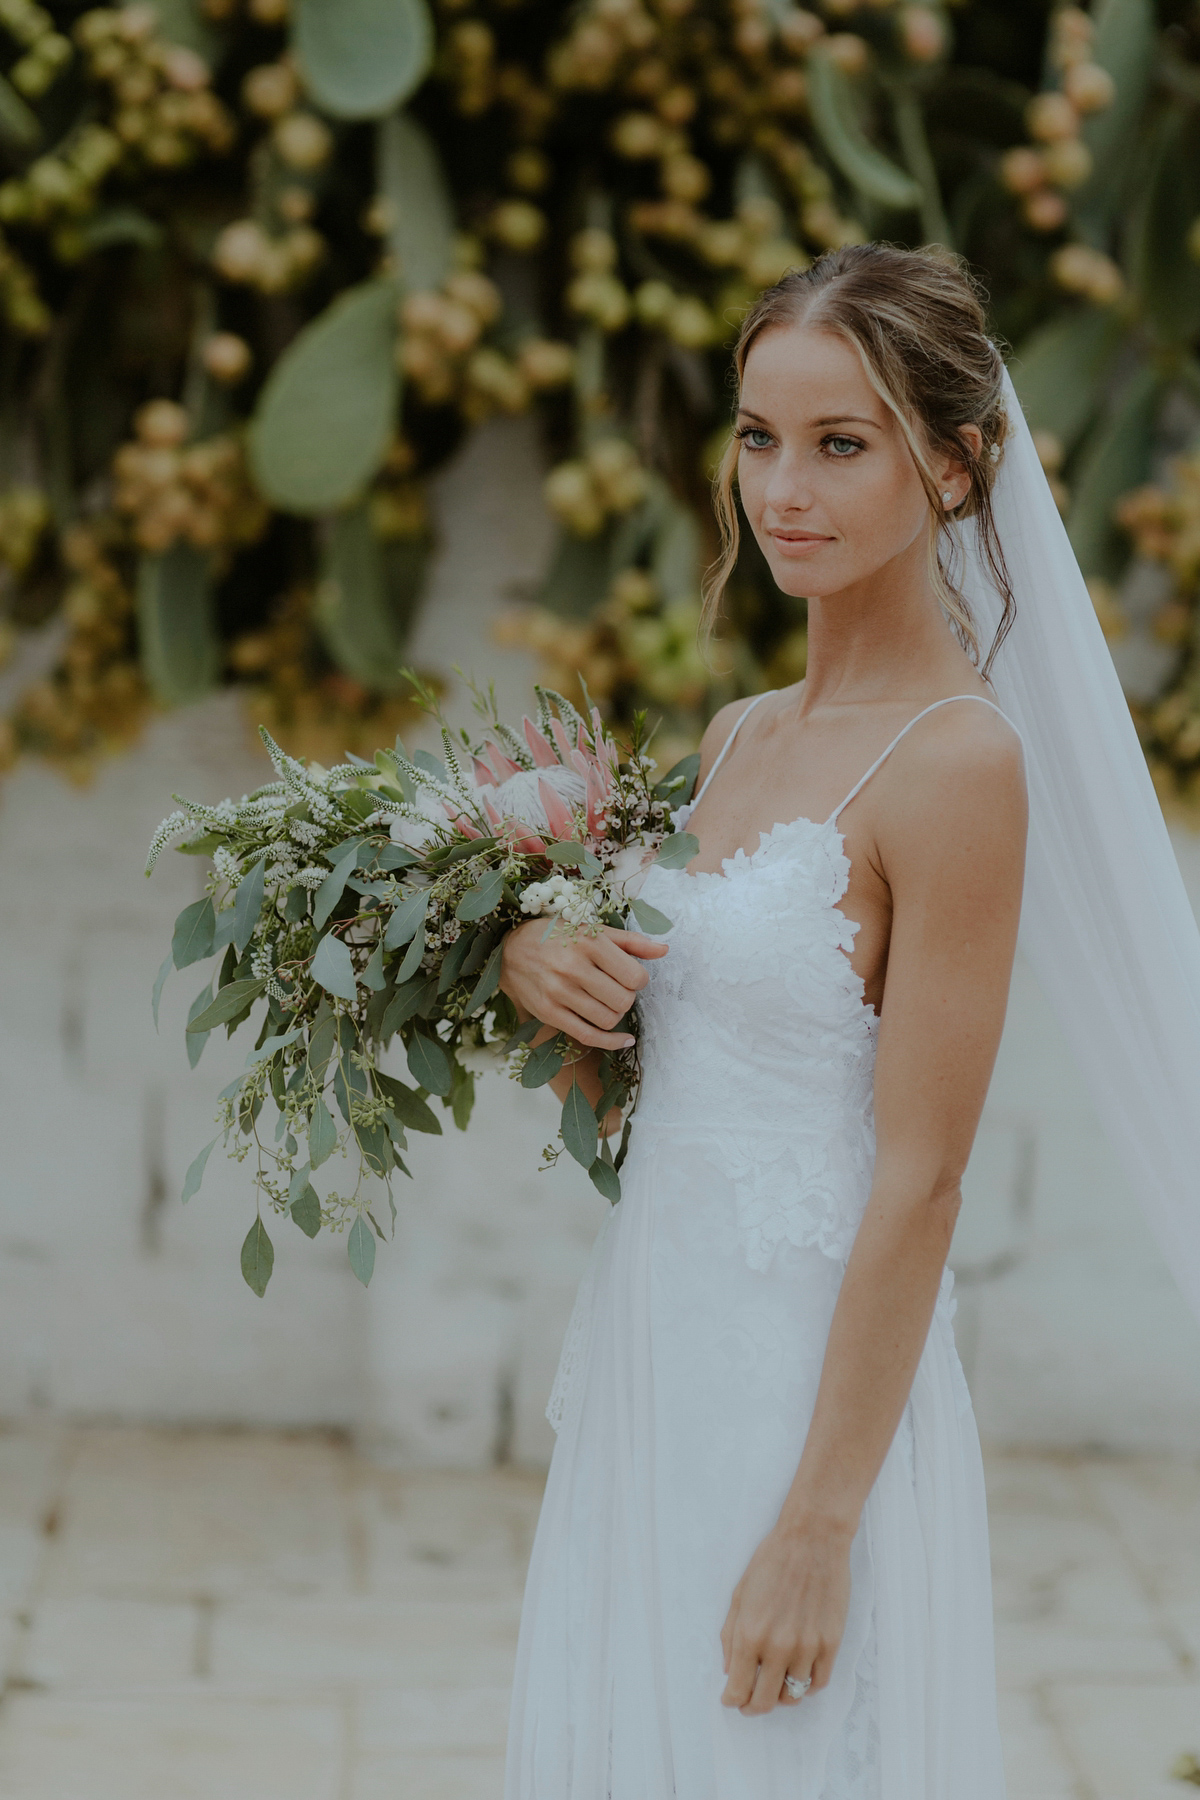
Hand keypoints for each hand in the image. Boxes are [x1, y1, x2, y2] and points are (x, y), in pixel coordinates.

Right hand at [499, 918, 666, 1049]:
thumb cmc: (558, 936)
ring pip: (609, 1019)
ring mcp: (559, 993)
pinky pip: (589, 1037)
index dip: (638, 979)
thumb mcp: (593, 930)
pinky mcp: (549, 1013)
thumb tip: (665, 950)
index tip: (628, 975)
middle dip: (627, 997)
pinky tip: (624, 1039)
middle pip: (624, 1000)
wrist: (511, 950)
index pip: (635, 976)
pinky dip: (611, 1042)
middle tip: (616, 988)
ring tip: (606, 1001)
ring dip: (615, 1014)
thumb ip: (631, 942)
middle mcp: (573, 967)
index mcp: (588, 942)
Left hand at [720, 1519, 851, 1715]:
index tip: (731, 1698)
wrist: (813, 1539)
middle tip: (749, 1701)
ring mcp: (807, 1648)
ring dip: (780, 1695)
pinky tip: (798, 1673)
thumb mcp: (739, 1594)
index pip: (737, 1689)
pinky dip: (806, 1686)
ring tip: (775, 1682)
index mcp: (749, 1634)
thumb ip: (730, 1635)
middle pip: (764, 1702)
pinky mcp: (831, 1644)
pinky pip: (818, 1684)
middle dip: (752, 1707)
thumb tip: (728, 1669)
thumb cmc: (772, 1561)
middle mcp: (777, 1647)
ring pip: (792, 1696)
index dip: (732, 1700)